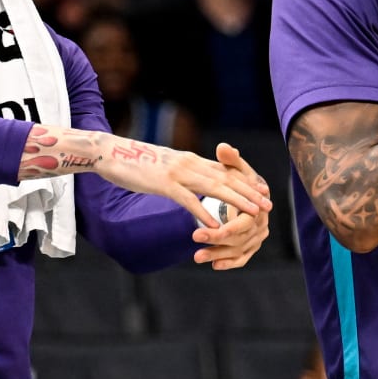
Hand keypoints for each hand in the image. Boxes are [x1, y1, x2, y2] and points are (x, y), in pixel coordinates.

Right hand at [93, 138, 272, 227]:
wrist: (109, 152)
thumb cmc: (134, 162)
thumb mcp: (165, 165)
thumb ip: (182, 172)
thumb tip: (194, 181)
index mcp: (190, 159)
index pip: (225, 170)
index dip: (246, 180)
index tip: (263, 190)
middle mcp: (188, 163)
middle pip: (226, 178)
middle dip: (249, 192)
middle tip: (268, 204)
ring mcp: (177, 173)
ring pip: (214, 187)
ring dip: (237, 201)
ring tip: (253, 213)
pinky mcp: (162, 184)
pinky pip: (188, 200)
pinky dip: (203, 212)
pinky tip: (215, 226)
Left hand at [192, 143, 272, 268]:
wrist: (247, 195)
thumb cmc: (238, 180)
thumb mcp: (236, 169)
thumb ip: (230, 161)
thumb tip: (223, 148)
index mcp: (260, 206)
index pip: (245, 220)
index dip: (227, 225)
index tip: (202, 227)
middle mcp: (262, 224)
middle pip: (240, 236)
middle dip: (216, 239)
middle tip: (195, 239)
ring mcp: (258, 238)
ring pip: (238, 250)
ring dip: (217, 254)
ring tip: (196, 257)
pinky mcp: (251, 247)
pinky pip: (242, 259)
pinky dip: (229, 263)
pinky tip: (213, 266)